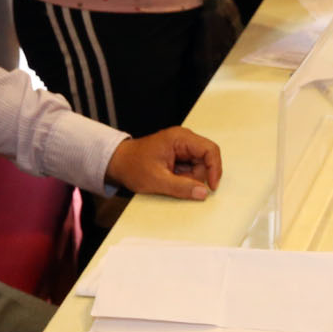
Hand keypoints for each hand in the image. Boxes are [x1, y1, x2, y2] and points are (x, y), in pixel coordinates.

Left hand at [106, 126, 223, 199]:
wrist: (117, 164)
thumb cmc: (132, 166)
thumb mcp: (157, 180)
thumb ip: (181, 187)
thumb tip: (203, 193)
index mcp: (180, 138)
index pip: (209, 150)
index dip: (214, 169)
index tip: (211, 187)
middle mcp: (183, 140)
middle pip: (206, 159)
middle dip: (197, 177)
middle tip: (178, 185)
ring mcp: (182, 148)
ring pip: (199, 166)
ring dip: (189, 179)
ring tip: (169, 181)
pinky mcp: (179, 156)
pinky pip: (191, 169)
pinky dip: (184, 179)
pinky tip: (170, 180)